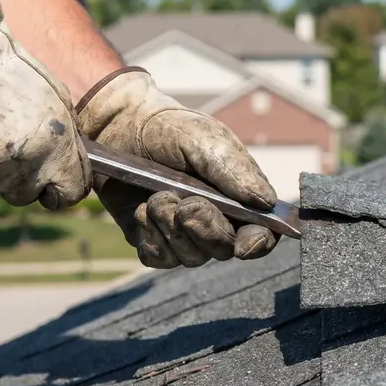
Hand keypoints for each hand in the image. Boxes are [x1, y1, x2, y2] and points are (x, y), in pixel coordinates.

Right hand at [0, 0, 89, 209]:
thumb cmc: (7, 69)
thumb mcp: (55, 98)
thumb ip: (64, 139)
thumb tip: (68, 162)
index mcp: (53, 154)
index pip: (69, 195)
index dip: (63, 188)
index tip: (54, 181)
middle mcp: (18, 173)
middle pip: (25, 194)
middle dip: (21, 177)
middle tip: (7, 143)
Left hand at [75, 68, 279, 267]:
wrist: (119, 127)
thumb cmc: (168, 128)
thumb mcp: (202, 138)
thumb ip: (234, 169)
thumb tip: (267, 202)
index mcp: (238, 196)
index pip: (261, 232)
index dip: (258, 243)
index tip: (244, 246)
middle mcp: (215, 219)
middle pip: (224, 248)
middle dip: (206, 228)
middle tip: (187, 204)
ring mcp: (183, 233)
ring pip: (190, 257)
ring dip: (172, 227)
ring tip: (156, 197)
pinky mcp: (153, 239)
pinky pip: (158, 258)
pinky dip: (150, 236)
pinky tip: (141, 209)